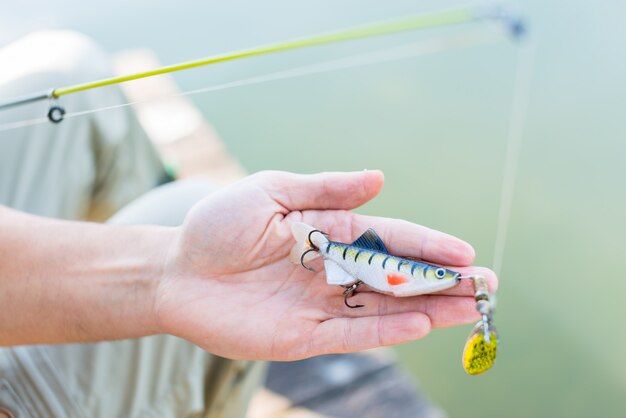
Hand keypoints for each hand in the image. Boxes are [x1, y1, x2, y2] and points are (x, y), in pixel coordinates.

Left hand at [156, 171, 496, 360]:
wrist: (174, 271)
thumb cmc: (217, 225)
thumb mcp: (270, 192)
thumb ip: (325, 189)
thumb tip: (380, 178)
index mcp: (329, 231)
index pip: (389, 238)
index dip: (427, 245)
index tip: (465, 252)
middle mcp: (333, 270)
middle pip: (397, 276)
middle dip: (442, 281)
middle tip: (488, 286)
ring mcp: (321, 304)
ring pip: (384, 307)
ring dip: (428, 308)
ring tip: (471, 308)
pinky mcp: (303, 336)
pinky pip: (352, 334)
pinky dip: (386, 330)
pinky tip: (421, 324)